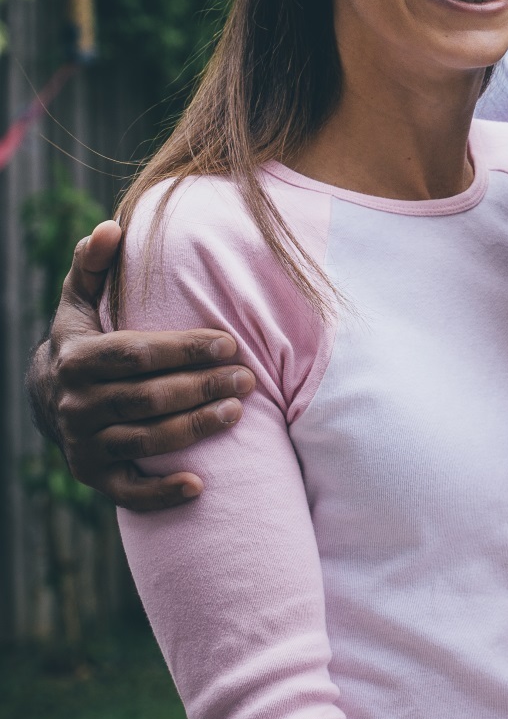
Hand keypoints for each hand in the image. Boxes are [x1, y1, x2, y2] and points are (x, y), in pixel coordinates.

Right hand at [28, 219, 254, 510]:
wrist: (47, 399)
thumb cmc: (83, 340)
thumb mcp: (79, 302)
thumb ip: (94, 266)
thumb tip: (109, 227)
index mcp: (77, 359)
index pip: (136, 354)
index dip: (184, 349)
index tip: (229, 341)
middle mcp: (75, 405)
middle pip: (146, 398)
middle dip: (201, 387)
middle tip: (248, 377)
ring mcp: (83, 444)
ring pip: (144, 440)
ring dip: (194, 429)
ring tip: (240, 411)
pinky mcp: (93, 476)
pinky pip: (128, 492)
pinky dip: (162, 492)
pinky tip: (200, 485)